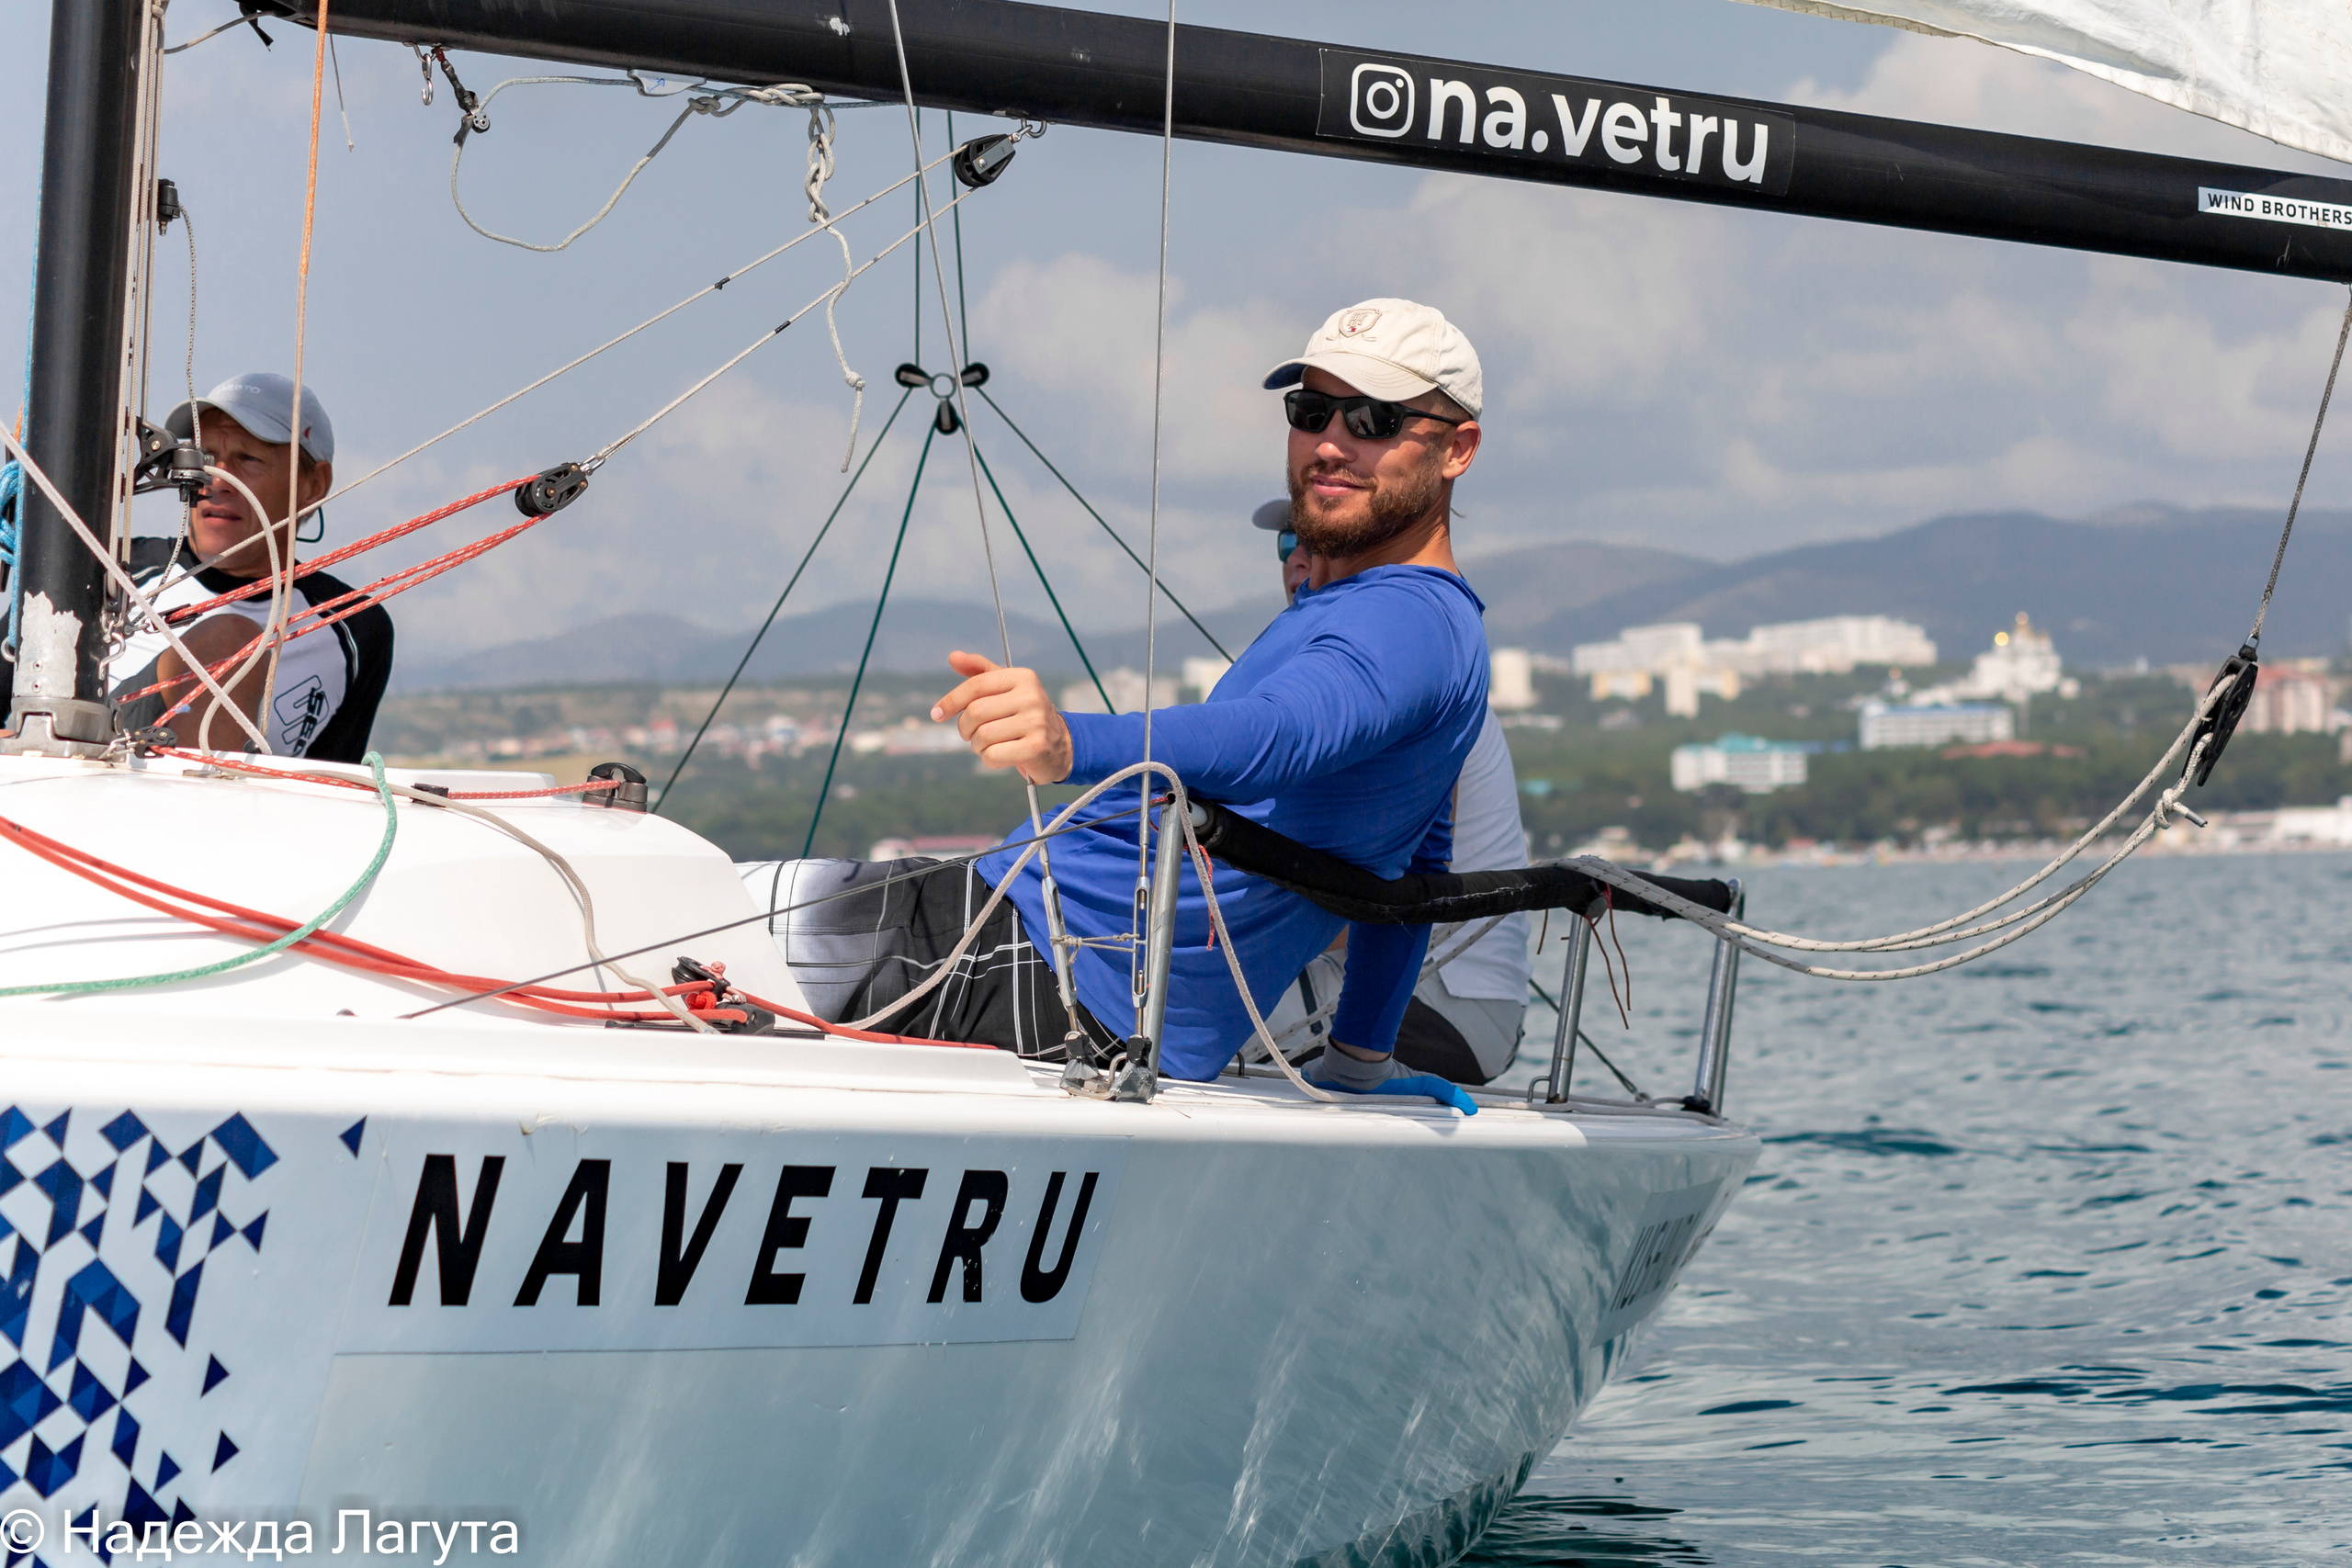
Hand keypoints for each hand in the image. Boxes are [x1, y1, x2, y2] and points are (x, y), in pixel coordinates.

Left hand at [932, 650, 1072, 783]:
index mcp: (1022, 677)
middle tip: (972, 734)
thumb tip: (953, 657)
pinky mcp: (1036, 747)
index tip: (936, 714)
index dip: (951, 700)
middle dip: (965, 728)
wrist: (1059, 745)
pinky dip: (989, 759)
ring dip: (978, 746)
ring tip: (990, 744)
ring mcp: (1036, 722)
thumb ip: (979, 671)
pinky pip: (992, 756)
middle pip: (975, 713)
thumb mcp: (1005, 689)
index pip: (976, 685)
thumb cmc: (1024, 715)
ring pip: (982, 737)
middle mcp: (1031, 696)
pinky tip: (1002, 755)